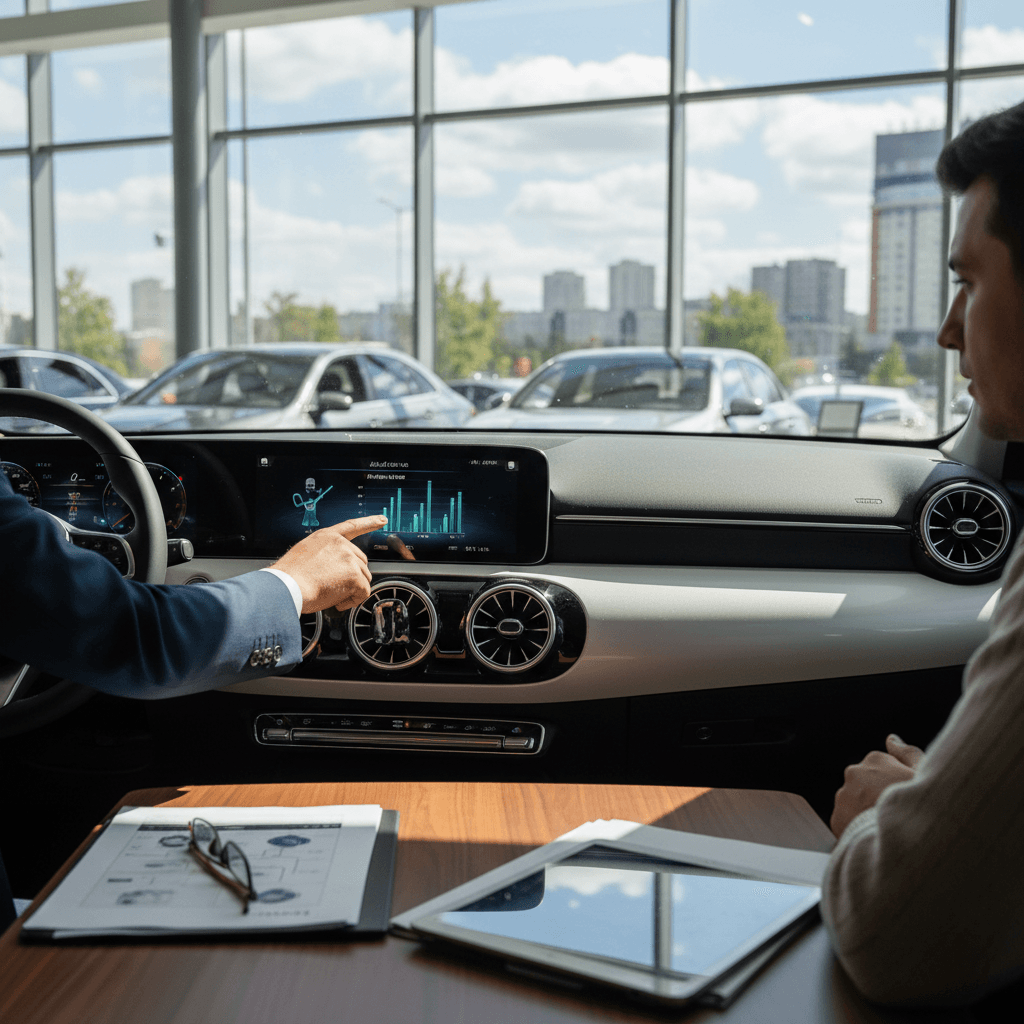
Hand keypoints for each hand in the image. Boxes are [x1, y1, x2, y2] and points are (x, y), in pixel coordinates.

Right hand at [271, 515, 385, 612]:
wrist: (286, 586)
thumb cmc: (289, 577)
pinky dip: (352, 601)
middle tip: (335, 588)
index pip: (352, 526)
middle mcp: (340, 544)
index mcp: (327, 537)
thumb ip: (323, 555)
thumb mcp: (304, 554)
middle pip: (361, 562)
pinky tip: (337, 603)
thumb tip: (334, 570)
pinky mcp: (354, 575)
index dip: (369, 522)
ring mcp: (349, 558)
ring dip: (351, 590)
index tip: (382, 520)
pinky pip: (363, 592)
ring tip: (331, 595)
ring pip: (363, 578)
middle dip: (353, 577)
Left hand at [830, 734, 924, 838]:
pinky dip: (856, 827)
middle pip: (865, 784)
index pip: (881, 769)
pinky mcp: (836, 818)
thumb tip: (892, 739)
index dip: (895, 784)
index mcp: (875, 759)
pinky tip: (872, 835)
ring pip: (853, 802)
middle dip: (876, 795)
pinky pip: (846, 821)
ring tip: (883, 826)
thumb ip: (907, 752)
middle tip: (894, 813)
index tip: (902, 796)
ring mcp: (843, 795)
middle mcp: (854, 773)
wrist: (905, 842)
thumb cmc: (919, 806)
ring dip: (864, 810)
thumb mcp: (923, 774)